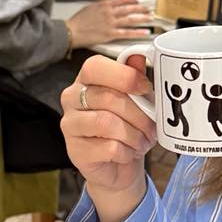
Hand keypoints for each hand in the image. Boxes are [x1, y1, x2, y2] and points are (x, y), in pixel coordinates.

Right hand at [59, 52, 154, 220]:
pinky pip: (108, 148)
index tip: (145, 88)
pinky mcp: (75, 151)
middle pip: (107, 97)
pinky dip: (127, 152)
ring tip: (141, 141)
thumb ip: (135, 77)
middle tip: (151, 126)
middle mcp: (72, 99)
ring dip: (134, 135)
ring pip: (107, 123)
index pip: (94, 67)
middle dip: (138, 114)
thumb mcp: (137, 100)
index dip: (124, 76)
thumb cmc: (127, 128)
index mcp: (86, 80)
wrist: (118, 167)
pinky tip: (128, 153)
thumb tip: (139, 54)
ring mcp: (70, 125)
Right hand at [66, 0, 152, 48]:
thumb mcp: (90, 7)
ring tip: (151, 19)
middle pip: (129, 9)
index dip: (132, 0)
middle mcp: (109, 12)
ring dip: (143, 19)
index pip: (122, 0)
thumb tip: (109, 5)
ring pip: (131, 19)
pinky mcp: (110, 34)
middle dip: (141, 9)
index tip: (138, 1)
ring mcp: (111, 23)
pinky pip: (127, 33)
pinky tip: (145, 32)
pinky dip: (137, 32)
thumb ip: (101, 6)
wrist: (71, 31)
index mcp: (104, 4)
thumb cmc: (78, 21)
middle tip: (149, 10)